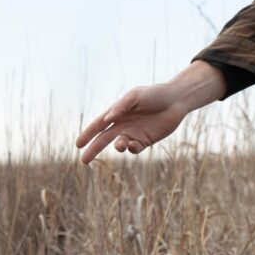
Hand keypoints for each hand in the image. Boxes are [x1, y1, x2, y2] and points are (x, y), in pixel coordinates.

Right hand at [76, 61, 225, 163]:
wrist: (176, 100)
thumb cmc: (155, 94)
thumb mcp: (135, 96)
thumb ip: (121, 107)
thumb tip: (107, 119)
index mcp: (117, 113)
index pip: (98, 125)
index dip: (87, 134)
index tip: (78, 144)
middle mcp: (123, 124)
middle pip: (104, 139)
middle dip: (94, 149)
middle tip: (84, 161)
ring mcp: (134, 133)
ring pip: (119, 145)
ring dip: (118, 147)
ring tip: (120, 145)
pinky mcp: (146, 140)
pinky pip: (135, 148)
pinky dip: (132, 149)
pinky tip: (134, 144)